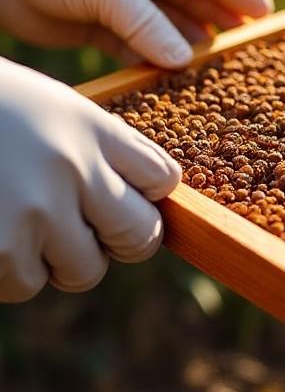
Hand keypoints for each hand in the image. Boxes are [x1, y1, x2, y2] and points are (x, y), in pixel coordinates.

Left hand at [0, 0, 272, 67]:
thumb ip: (150, 27)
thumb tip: (185, 63)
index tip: (267, 20)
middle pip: (201, 3)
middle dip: (222, 28)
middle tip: (247, 57)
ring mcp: (133, 0)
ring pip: (175, 28)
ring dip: (190, 50)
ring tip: (215, 75)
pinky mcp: (111, 26)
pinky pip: (146, 46)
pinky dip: (159, 61)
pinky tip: (175, 78)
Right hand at [0, 57, 180, 301]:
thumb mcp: (49, 106)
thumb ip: (99, 146)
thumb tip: (149, 194)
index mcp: (90, 127)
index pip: (162, 178)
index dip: (149, 195)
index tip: (128, 197)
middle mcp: (73, 167)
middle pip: (141, 236)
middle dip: (122, 241)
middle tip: (92, 232)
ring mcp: (34, 211)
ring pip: (84, 270)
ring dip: (60, 260)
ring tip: (23, 223)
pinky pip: (26, 284)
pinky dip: (11, 271)